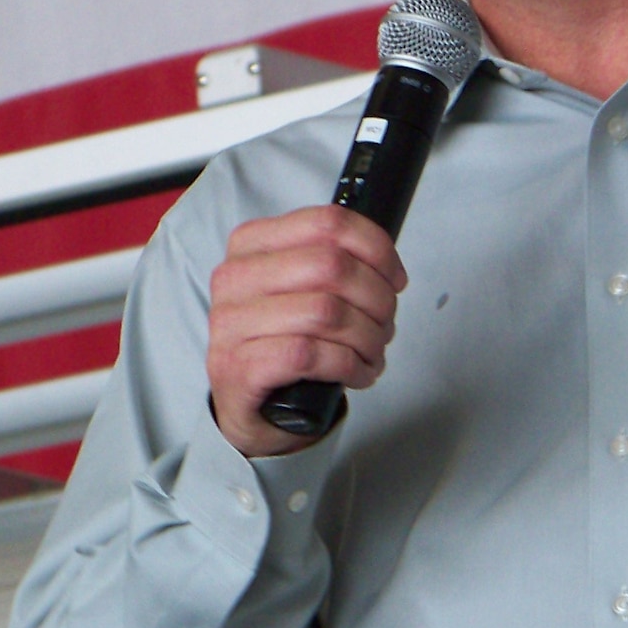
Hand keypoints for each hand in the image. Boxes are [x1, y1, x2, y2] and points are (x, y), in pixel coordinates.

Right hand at [206, 205, 406, 457]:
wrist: (249, 405)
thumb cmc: (282, 340)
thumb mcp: (299, 288)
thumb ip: (333, 262)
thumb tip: (386, 262)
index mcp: (251, 244)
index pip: (328, 222)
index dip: (376, 249)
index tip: (395, 278)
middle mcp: (235, 278)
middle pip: (333, 266)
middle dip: (377, 298)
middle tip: (385, 322)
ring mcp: (232, 324)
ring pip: (327, 312)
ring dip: (368, 337)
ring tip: (374, 351)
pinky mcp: (239, 367)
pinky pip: (310, 355)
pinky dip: (348, 365)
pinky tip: (357, 373)